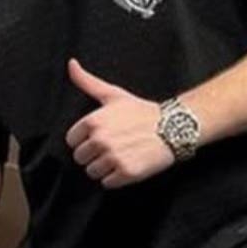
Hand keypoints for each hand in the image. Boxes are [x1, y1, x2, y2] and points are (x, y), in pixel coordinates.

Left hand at [65, 59, 170, 188]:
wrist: (174, 126)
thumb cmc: (142, 111)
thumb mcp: (113, 94)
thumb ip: (87, 82)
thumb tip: (71, 64)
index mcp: (93, 122)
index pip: (72, 141)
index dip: (85, 139)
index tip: (101, 136)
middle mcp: (100, 140)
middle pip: (80, 158)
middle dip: (94, 154)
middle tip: (114, 146)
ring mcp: (113, 157)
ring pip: (92, 172)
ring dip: (105, 167)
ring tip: (122, 154)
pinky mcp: (126, 173)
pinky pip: (107, 183)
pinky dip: (117, 178)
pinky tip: (129, 164)